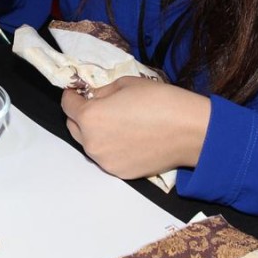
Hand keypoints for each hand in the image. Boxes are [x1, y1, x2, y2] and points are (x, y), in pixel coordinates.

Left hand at [61, 77, 211, 177]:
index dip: (72, 96)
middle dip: (81, 115)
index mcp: (90, 117)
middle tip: (98, 106)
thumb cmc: (160, 101)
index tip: (78, 92)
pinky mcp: (120, 173)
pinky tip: (128, 138)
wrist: (190, 130)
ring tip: (117, 123)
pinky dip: (110, 147)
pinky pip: (106, 157)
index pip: (67, 105)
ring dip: (95, 133)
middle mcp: (92, 143)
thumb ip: (102, 92)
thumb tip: (92, 97)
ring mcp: (105, 161)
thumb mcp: (126, 84)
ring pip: (89, 144)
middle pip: (73, 127)